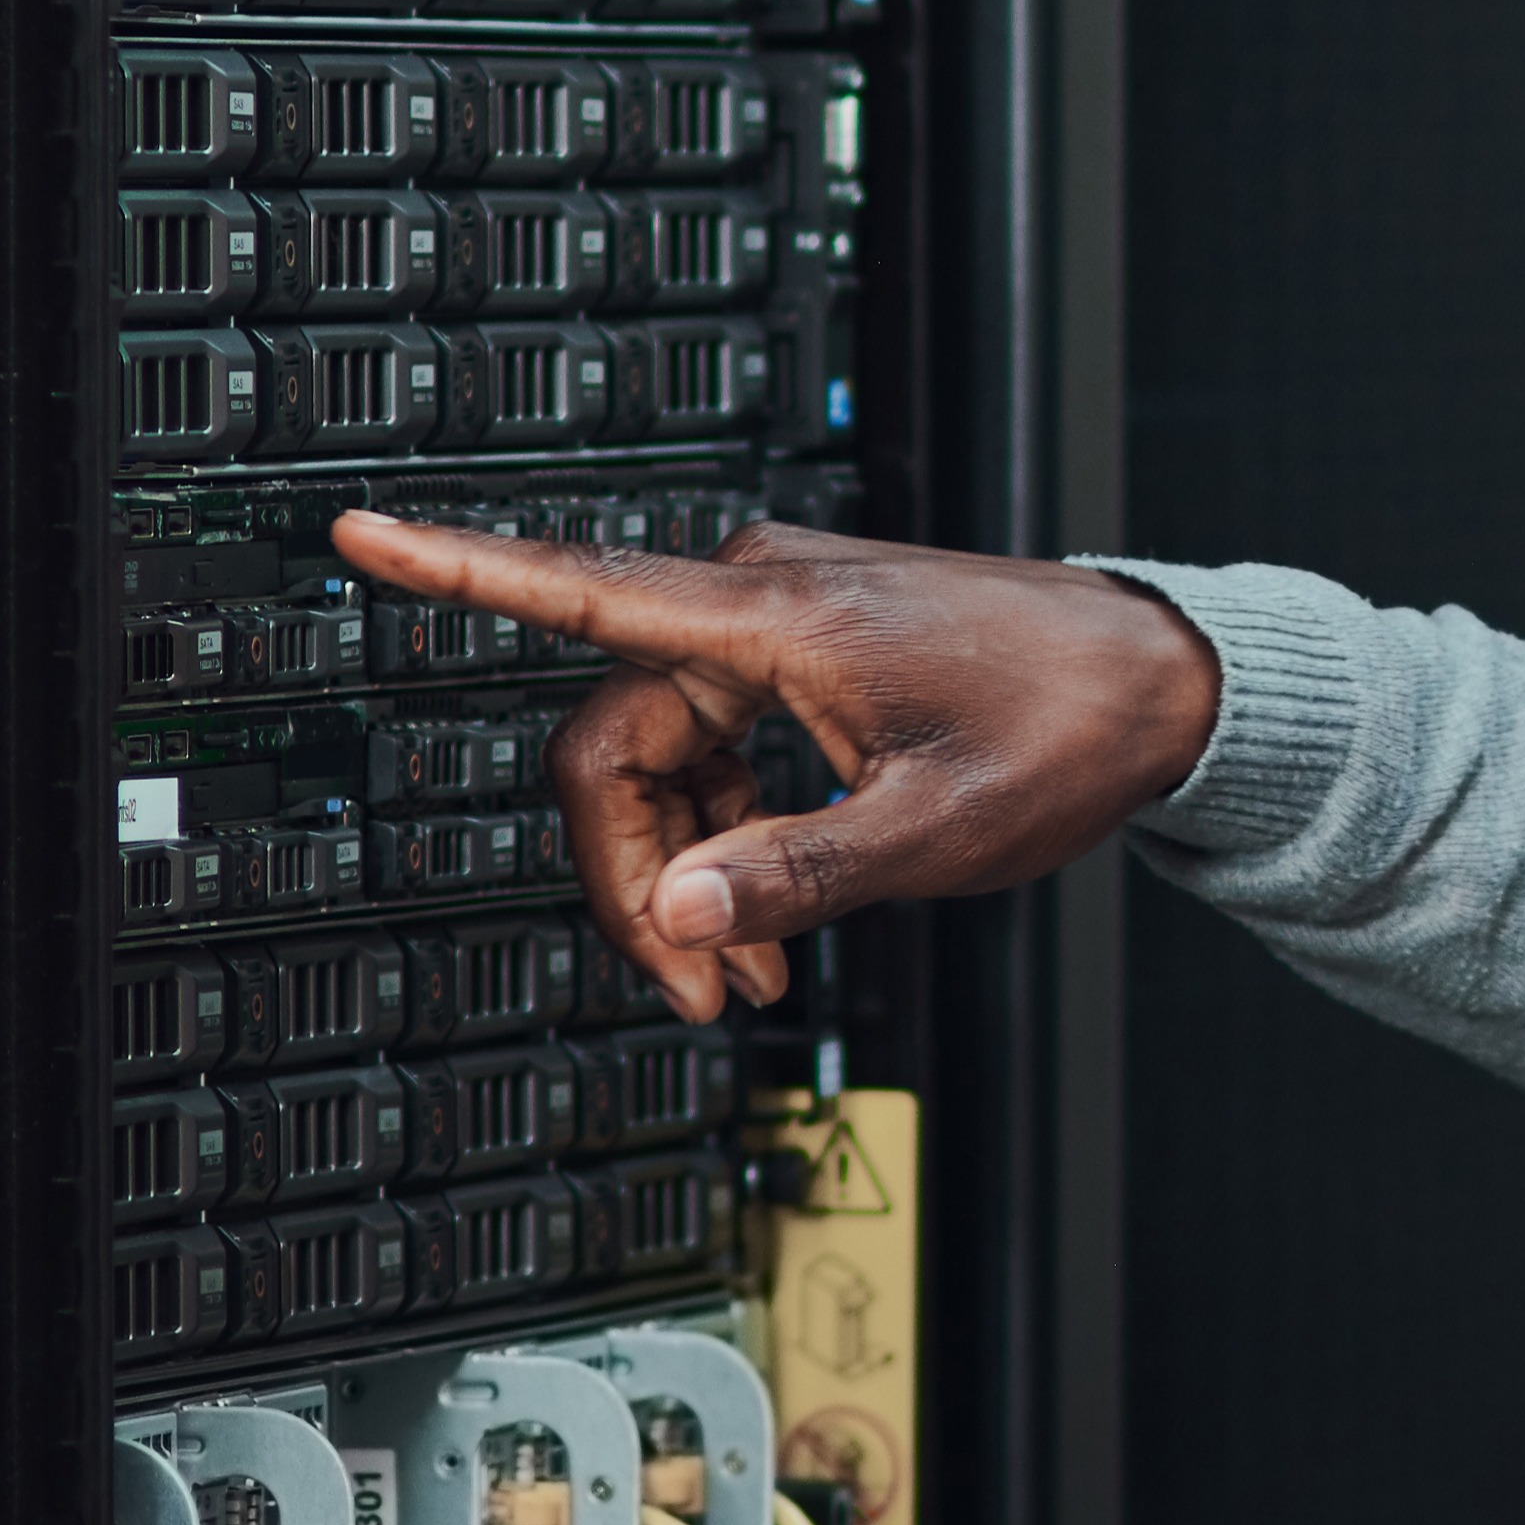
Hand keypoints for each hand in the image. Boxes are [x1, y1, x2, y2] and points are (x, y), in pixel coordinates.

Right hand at [321, 514, 1227, 1015]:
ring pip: (658, 765)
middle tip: (706, 997)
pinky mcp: (799, 657)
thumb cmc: (1070, 730)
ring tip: (755, 981)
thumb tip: (681, 918)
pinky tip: (773, 924)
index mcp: (776, 619)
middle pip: (614, 749)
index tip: (359, 527)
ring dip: (688, 879)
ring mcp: (776, 627)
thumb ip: (800, 876)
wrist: (1165, 680)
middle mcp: (757, 603)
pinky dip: (727, 841)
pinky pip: (711, 754)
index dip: (456, 567)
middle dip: (641, 883)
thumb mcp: (935, 832)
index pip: (581, 589)